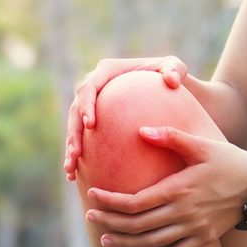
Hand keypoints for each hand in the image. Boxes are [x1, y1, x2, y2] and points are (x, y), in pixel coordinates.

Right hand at [64, 56, 187, 181]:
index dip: (86, 106)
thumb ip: (175, 70)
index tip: (91, 125)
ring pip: (74, 128)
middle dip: (74, 133)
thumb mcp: (176, 69)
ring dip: (70, 149)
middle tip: (76, 153)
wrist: (166, 91)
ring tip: (70, 170)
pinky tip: (73, 177)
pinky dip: (77, 157)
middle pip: (75, 110)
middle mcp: (94, 87)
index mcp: (106, 71)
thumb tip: (171, 81)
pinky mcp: (93, 123)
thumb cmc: (172, 77)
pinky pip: (82, 140)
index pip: (90, 87)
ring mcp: (91, 106)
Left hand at [85, 126, 246, 246]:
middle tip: (90, 217)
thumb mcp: (201, 144)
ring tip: (105, 239)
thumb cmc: (228, 161)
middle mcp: (183, 213)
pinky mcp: (203, 239)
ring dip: (125, 243)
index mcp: (179, 189)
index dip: (110, 201)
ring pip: (151, 243)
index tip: (92, 196)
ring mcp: (193, 229)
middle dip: (110, 222)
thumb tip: (141, 131)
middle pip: (137, 224)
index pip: (135, 201)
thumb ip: (170, 136)